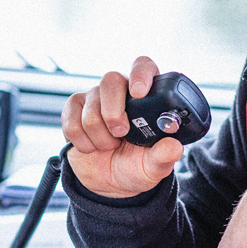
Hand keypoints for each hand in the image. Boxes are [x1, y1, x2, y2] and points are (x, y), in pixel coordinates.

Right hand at [61, 56, 183, 197]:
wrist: (108, 181)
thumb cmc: (135, 166)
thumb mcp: (154, 166)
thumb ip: (164, 156)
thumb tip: (175, 147)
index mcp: (147, 96)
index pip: (143, 66)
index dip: (140, 74)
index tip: (139, 93)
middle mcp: (120, 90)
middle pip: (110, 80)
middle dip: (114, 112)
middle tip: (121, 134)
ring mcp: (95, 97)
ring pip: (91, 109)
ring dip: (100, 137)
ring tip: (110, 146)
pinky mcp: (74, 108)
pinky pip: (72, 122)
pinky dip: (83, 142)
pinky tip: (93, 147)